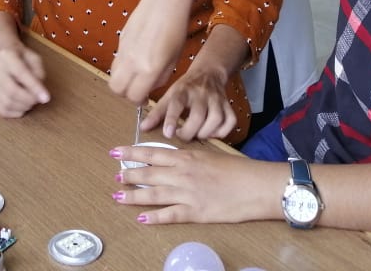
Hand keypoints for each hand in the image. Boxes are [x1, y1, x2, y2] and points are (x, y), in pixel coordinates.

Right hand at [0, 41, 50, 117]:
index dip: (34, 87)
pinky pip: (2, 110)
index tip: (46, 98)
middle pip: (11, 91)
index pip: (21, 73)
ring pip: (7, 103)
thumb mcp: (34, 58)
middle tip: (38, 100)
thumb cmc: (21, 57)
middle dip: (29, 99)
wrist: (1, 56)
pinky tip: (22, 106)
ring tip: (31, 101)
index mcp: (6, 55)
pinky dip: (16, 112)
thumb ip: (39, 73)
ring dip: (23, 107)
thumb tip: (39, 93)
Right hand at [110, 0, 191, 106]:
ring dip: (122, 79)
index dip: (140, 101)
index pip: (134, 97)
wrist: (165, 1)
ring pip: (113, 74)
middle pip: (116, 89)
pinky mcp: (120, 39)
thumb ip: (160, 77)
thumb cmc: (175, 28)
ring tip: (136, 74)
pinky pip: (116, 59)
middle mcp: (132, 62)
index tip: (145, 98)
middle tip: (137, 88)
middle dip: (125, 93)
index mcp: (149, 69)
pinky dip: (122, 64)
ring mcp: (123, 50)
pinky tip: (136, 56)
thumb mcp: (174, 59)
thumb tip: (150, 85)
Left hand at [111, 144, 278, 224]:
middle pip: (149, 174)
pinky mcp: (196, 213)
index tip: (115, 151)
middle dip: (129, 174)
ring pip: (154, 194)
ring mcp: (188, 194)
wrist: (256, 186)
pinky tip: (141, 219)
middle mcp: (183, 174)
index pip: (152, 153)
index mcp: (186, 157)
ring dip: (133, 196)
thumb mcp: (209, 155)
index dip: (132, 153)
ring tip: (118, 196)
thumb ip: (188, 157)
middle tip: (114, 175)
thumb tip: (171, 158)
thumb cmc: (236, 170)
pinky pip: (170, 215)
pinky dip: (154, 217)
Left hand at [142, 64, 234, 142]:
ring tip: (197, 135)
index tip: (167, 133)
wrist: (208, 73)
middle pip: (197, 116)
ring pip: (215, 119)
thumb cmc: (185, 89)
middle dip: (189, 132)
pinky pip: (230, 121)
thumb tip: (142, 128)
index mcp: (182, 90)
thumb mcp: (169, 96)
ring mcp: (216, 99)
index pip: (176, 104)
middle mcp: (201, 94)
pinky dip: (222, 131)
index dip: (172, 119)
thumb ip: (157, 113)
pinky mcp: (228, 105)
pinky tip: (212, 133)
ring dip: (205, 133)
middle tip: (182, 136)